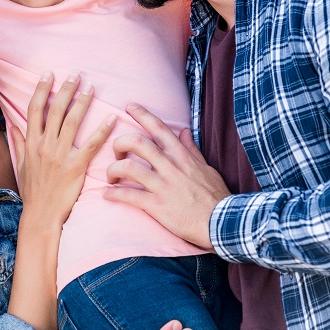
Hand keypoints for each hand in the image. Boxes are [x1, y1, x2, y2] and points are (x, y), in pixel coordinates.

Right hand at [12, 72, 117, 226]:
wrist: (41, 214)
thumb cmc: (32, 191)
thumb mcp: (20, 165)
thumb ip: (17, 143)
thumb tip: (12, 126)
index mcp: (31, 143)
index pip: (34, 109)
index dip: (41, 90)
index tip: (49, 74)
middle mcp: (44, 145)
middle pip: (55, 110)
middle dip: (65, 89)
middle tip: (75, 74)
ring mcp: (60, 155)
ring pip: (72, 121)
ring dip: (82, 102)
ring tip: (91, 87)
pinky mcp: (76, 167)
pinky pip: (91, 144)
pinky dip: (102, 130)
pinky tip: (111, 118)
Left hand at [104, 105, 228, 248]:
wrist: (222, 224)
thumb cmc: (215, 196)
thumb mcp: (206, 168)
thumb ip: (191, 150)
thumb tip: (184, 131)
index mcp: (181, 156)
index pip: (159, 128)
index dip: (142, 114)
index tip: (129, 106)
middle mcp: (170, 167)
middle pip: (136, 142)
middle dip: (120, 143)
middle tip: (116, 153)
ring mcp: (162, 185)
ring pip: (127, 167)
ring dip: (112, 170)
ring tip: (110, 177)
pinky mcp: (156, 205)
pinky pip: (128, 195)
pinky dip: (113, 194)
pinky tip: (108, 195)